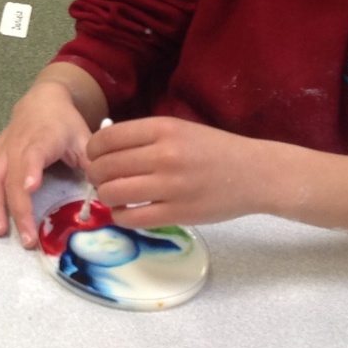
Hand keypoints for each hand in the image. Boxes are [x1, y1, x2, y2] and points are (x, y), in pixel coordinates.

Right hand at [0, 78, 96, 247]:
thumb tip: (104, 195)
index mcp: (42, 139)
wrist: (43, 100)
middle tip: (27, 238)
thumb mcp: (85, 139)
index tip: (30, 188)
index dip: (30, 171)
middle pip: (10, 177)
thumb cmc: (65, 124)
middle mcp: (17, 145)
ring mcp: (2, 150)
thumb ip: (92, 166)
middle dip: (16, 208)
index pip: (33, 155)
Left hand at [86, 116, 265, 229]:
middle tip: (103, 179)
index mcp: (163, 129)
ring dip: (106, 196)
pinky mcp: (177, 214)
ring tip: (115, 195)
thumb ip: (144, 137)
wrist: (255, 173)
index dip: (92, 150)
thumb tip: (102, 149)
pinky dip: (120, 216)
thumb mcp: (179, 129)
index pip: (106, 139)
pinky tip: (127, 211)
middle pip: (104, 167)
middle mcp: (164, 155)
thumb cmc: (214, 149)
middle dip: (95, 175)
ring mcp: (171, 186)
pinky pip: (131, 219)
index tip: (95, 157)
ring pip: (112, 193)